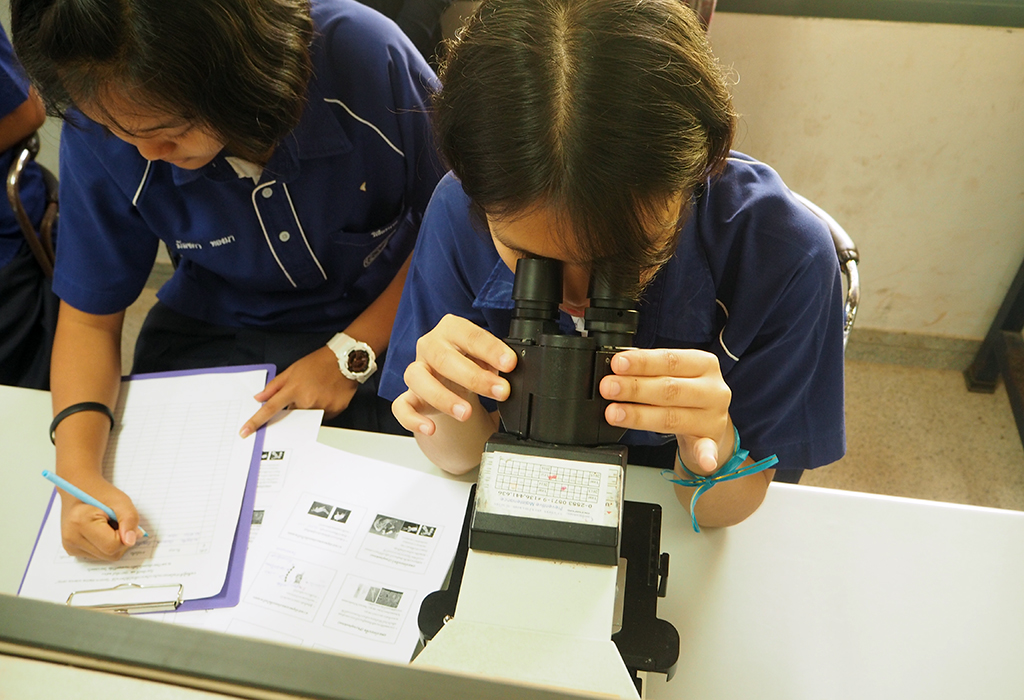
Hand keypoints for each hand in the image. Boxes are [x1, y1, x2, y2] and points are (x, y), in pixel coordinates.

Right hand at [59, 478, 140, 560]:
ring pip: (105, 557)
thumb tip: (131, 541)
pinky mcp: (72, 550)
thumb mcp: (122, 501)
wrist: (80, 489)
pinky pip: (98, 555)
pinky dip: (105, 545)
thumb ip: (130, 520)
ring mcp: (69, 546)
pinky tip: (100, 531)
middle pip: (109, 554)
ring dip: (113, 542)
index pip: (112, 545)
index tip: (122, 521)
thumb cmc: (101, 493)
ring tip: (106, 525)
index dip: (125, 535)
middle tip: (115, 522)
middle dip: (120, 540)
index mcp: (80, 522)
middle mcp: (70, 538)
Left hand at [241, 346, 357, 436]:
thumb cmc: (320, 362)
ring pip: (308, 416)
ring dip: (310, 407)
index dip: (256, 421)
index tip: (245, 432)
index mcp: (294, 390)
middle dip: (295, 406)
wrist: (346, 360)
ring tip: (319, 391)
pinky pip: (324, 416)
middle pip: (292, 414)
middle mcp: (307, 401)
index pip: (270, 409)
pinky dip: (323, 408)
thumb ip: (275, 386)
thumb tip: (260, 397)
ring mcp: (322, 407)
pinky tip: (328, 394)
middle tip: (305, 391)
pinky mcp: (335, 411)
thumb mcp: (293, 370)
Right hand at [392, 314, 516, 435]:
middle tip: (501, 391)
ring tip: (467, 413)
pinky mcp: (409, 396)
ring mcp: (416, 370)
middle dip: (475, 377)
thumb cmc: (470, 363)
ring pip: (418, 379)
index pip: (470, 336)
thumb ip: (495, 362)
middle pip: (444, 358)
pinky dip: (413, 419)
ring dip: (443, 397)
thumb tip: (510, 369)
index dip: (491, 350)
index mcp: (451, 329)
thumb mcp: (486, 358)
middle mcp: (429, 346)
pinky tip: (430, 428)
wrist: (452, 380)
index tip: (509, 364)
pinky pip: (402, 406)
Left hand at [599, 348, 732, 474]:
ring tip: (614, 413)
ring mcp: (713, 416)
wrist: (709, 423)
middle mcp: (713, 389)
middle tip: (608, 388)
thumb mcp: (674, 375)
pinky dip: (705, 456)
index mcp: (704, 364)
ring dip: (640, 417)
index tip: (617, 363)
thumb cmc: (685, 394)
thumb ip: (650, 372)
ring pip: (672, 417)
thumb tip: (615, 371)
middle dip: (634, 388)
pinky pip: (707, 449)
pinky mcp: (711, 441)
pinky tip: (704, 461)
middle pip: (669, 388)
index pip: (670, 360)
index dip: (642, 362)